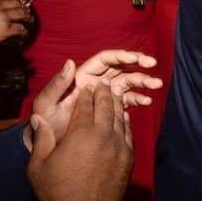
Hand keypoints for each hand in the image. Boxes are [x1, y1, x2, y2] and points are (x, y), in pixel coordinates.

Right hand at [0, 0, 30, 62]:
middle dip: (23, 8)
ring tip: (29, 21)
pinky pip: (21, 28)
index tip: (18, 2)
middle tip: (26, 13)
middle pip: (17, 3)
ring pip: (22, 14)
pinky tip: (24, 34)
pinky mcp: (5, 29)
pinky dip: (24, 32)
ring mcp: (2, 17)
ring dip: (28, 18)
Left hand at [26, 50, 161, 148]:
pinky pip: (126, 100)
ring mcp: (104, 96)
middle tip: (153, 65)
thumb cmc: (45, 123)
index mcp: (82, 77)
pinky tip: (146, 102)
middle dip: (138, 65)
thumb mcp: (45, 104)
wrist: (49, 145)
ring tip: (157, 85)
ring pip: (127, 83)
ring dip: (142, 82)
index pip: (106, 60)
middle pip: (120, 69)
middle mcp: (95, 83)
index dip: (122, 56)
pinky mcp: (109, 110)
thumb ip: (56, 84)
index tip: (137, 59)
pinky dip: (137, 99)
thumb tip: (70, 62)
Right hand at [28, 84, 132, 200]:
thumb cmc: (57, 192)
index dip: (86, 94)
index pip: (85, 106)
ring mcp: (118, 147)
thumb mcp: (39, 166)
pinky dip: (126, 122)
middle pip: (105, 107)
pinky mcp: (128, 158)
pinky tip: (124, 116)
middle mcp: (102, 136)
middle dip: (104, 92)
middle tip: (104, 82)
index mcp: (80, 134)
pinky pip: (128, 134)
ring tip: (116, 92)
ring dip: (117, 103)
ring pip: (119, 118)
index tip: (86, 86)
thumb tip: (37, 118)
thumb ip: (41, 138)